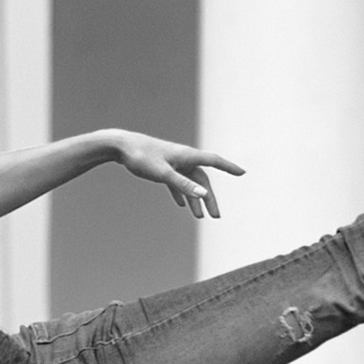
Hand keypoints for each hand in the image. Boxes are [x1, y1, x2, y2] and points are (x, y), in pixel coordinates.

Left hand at [110, 131, 244, 218]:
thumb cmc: (141, 157)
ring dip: (195, 199)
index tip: (243, 172)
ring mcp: (173, 162)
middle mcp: (183, 158)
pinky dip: (180, 193)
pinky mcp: (162, 167)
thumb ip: (183, 184)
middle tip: (216, 216)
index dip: (229, 167)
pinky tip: (180, 205)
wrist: (120, 146)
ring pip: (190, 183)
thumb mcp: (162, 174)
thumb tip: (203, 194)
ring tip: (200, 217)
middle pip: (202, 180)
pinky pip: (177, 182)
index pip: (214, 161)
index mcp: (187, 156)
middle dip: (209, 198)